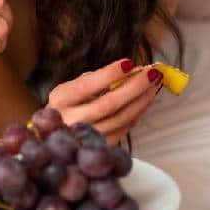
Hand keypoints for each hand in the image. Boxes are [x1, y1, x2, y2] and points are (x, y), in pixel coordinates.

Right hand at [46, 59, 163, 144]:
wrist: (55, 135)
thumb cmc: (67, 106)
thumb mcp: (70, 88)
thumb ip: (95, 79)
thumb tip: (129, 70)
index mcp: (61, 100)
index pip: (87, 86)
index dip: (109, 74)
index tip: (129, 63)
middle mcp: (72, 120)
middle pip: (109, 104)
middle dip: (134, 87)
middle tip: (152, 73)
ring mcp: (87, 137)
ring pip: (121, 118)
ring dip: (142, 100)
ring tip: (154, 85)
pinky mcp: (101, 146)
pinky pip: (125, 128)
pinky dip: (137, 113)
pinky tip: (145, 101)